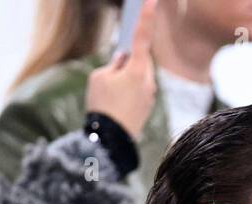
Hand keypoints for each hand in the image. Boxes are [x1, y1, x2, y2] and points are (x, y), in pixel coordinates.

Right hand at [85, 0, 157, 139]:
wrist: (111, 140)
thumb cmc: (102, 105)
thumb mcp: (99, 77)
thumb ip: (113, 64)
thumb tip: (123, 61)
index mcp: (137, 69)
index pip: (141, 36)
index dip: (146, 16)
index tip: (152, 0)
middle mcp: (148, 80)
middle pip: (139, 59)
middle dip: (125, 62)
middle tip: (110, 76)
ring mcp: (150, 94)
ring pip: (137, 76)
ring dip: (125, 79)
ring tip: (110, 97)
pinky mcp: (148, 106)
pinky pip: (137, 91)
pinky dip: (127, 93)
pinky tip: (116, 105)